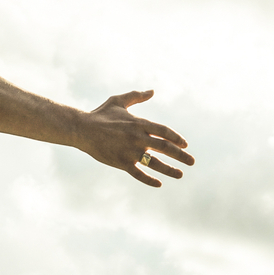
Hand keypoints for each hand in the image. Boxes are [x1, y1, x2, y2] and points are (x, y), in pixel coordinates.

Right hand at [76, 90, 193, 186]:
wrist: (82, 129)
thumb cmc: (100, 114)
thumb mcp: (118, 101)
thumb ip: (136, 96)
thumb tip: (152, 91)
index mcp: (138, 123)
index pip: (164, 131)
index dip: (176, 138)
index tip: (185, 145)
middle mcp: (137, 137)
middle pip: (164, 148)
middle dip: (180, 155)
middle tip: (192, 162)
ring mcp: (130, 151)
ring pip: (154, 163)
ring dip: (169, 169)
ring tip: (180, 174)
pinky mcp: (121, 162)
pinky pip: (138, 173)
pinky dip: (149, 180)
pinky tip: (159, 183)